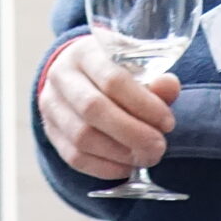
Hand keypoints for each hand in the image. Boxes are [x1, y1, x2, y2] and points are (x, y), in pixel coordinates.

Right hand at [39, 35, 181, 180]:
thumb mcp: (134, 65)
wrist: (77, 75)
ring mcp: (51, 106)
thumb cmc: (113, 70)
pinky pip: (75, 157)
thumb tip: (169, 87)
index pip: (112, 79)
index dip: (143, 104)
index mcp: (84, 53)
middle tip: (159, 147)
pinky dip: (105, 167)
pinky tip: (126, 166)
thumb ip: (154, 78)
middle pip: (93, 109)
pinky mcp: (50, 132)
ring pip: (82, 137)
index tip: (167, 122)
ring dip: (120, 153)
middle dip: (132, 133)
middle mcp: (61, 76)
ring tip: (146, 157)